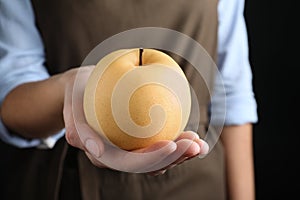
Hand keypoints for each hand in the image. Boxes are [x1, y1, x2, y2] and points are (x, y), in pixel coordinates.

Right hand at [63, 66, 208, 172]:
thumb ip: (76, 126)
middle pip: (147, 165)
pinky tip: (194, 138)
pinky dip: (178, 145)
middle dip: (174, 158)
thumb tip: (93, 150)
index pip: (127, 162)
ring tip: (199, 144)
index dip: (150, 158)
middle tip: (195, 144)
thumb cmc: (80, 92)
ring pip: (157, 160)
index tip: (171, 144)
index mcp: (101, 153)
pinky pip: (159, 147)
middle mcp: (117, 156)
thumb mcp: (72, 101)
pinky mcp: (139, 142)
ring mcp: (130, 150)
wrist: (85, 88)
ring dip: (180, 155)